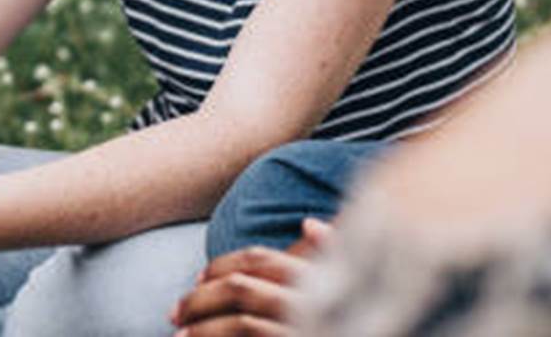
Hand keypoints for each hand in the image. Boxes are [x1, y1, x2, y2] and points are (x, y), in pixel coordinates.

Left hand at [170, 218, 334, 335]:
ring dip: (203, 329)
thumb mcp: (344, 288)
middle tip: (174, 313)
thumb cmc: (349, 318)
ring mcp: (304, 325)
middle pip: (241, 288)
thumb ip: (327, 258)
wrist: (376, 330)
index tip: (196, 278)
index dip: (221, 266)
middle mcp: (311, 301)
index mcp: (316, 278)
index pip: (258, 260)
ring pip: (241, 323)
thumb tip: (309, 224)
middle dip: (201, 298)